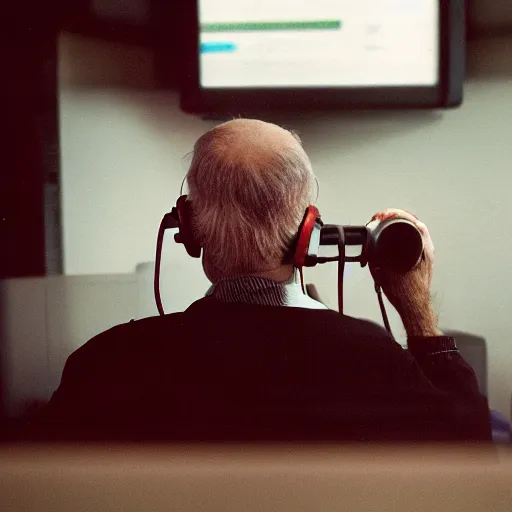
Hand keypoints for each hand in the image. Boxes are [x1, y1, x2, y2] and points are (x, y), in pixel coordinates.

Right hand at [369, 208, 440, 336]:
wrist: (414, 307)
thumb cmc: (403, 293)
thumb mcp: (384, 272)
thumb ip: (376, 257)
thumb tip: (368, 247)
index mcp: (422, 248)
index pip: (412, 221)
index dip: (395, 214)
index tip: (384, 214)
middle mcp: (427, 249)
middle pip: (414, 223)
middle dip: (397, 217)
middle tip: (383, 217)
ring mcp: (427, 254)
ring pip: (415, 231)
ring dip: (402, 226)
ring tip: (387, 224)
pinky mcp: (423, 260)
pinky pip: (415, 240)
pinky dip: (405, 235)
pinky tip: (395, 239)